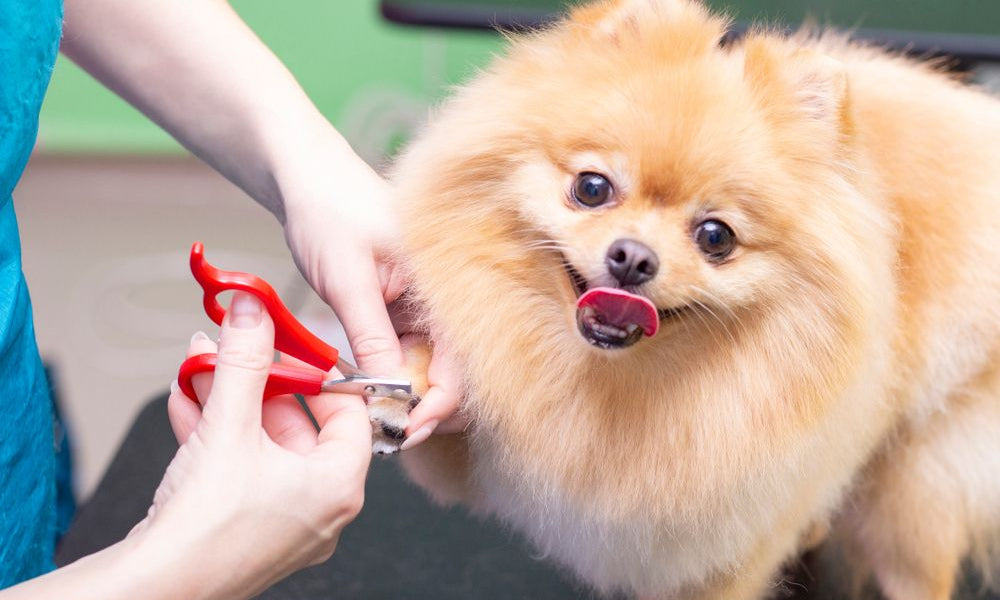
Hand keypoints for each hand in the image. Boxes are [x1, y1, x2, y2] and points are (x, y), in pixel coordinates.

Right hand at [138, 292, 371, 597]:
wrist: (153, 589)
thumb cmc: (205, 527)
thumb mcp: (230, 425)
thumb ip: (244, 361)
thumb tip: (253, 311)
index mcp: (338, 486)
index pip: (350, 411)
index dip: (319, 372)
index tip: (291, 345)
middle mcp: (320, 507)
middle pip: (298, 424)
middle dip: (258, 381)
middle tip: (236, 349)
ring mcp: (282, 521)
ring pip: (261, 443)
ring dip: (229, 401)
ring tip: (200, 367)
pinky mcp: (246, 527)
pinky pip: (240, 468)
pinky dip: (215, 434)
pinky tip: (185, 400)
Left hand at [275, 135, 463, 443]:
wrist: (305, 177)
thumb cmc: (329, 210)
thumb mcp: (347, 281)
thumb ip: (372, 339)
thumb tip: (390, 395)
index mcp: (448, 281)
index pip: (461, 360)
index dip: (438, 403)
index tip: (405, 429)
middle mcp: (446, 296)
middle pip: (453, 370)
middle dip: (424, 406)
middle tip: (388, 432)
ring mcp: (426, 304)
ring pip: (429, 367)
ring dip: (406, 395)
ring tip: (375, 416)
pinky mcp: (405, 309)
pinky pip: (408, 353)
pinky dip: (391, 375)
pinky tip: (370, 390)